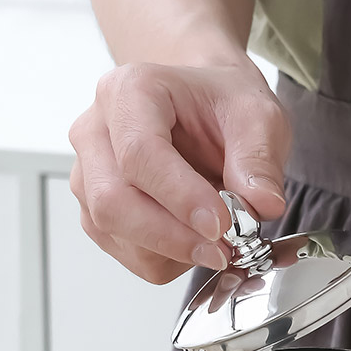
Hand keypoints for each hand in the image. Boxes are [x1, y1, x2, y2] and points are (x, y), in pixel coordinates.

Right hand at [68, 57, 290, 283]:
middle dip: (171, 237)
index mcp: (129, 92)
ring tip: (216, 241)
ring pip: (112, 230)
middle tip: (222, 249)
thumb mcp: (257, 116)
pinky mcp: (93, 208)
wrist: (202, 103)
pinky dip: (162, 258)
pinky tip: (192, 240)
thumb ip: (259, 159)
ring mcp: (88, 172)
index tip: (220, 224)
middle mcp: (96, 131)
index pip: (139, 154)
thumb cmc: (220, 102)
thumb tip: (262, 205)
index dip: (180, 198)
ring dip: (169, 251)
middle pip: (112, 200)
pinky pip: (121, 249)